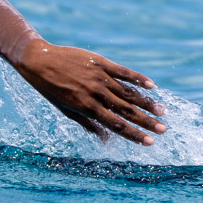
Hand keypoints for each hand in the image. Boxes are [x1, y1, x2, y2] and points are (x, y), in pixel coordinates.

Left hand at [14, 42, 165, 144]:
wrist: (39, 60)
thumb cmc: (51, 89)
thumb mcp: (66, 110)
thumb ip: (89, 124)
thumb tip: (107, 141)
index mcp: (87, 107)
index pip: (116, 125)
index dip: (135, 134)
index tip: (150, 142)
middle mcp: (96, 93)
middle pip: (127, 110)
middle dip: (147, 121)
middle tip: (164, 130)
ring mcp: (99, 77)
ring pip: (129, 92)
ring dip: (147, 102)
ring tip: (162, 111)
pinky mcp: (100, 62)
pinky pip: (123, 71)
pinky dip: (138, 79)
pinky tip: (151, 86)